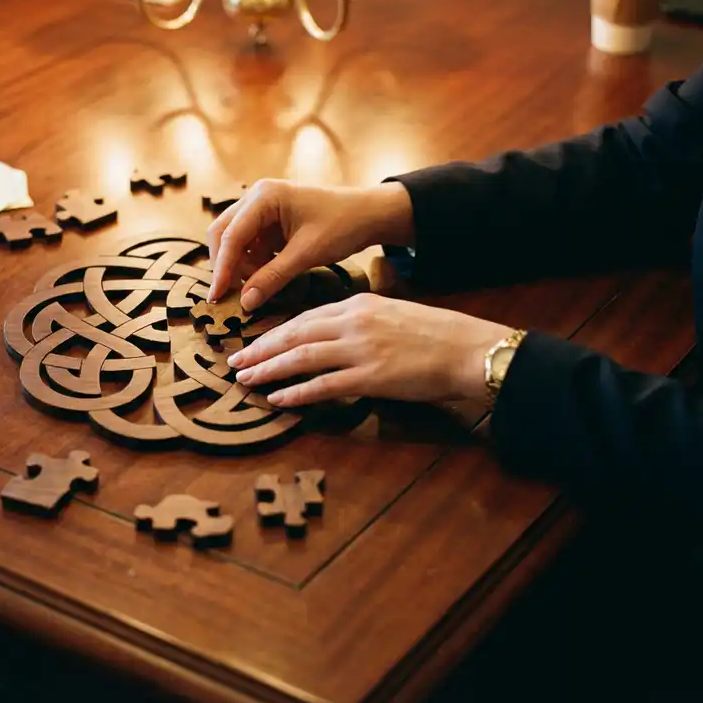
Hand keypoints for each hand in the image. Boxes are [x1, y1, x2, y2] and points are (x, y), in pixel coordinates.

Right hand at [206, 178, 414, 311]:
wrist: (369, 214)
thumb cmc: (342, 225)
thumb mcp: (306, 254)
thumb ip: (272, 277)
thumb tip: (244, 302)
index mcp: (264, 196)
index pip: (230, 236)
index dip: (221, 269)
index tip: (216, 297)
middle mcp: (256, 196)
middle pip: (223, 234)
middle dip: (225, 266)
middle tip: (230, 296)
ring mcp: (261, 208)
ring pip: (234, 241)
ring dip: (239, 266)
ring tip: (255, 287)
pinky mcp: (269, 221)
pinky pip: (250, 244)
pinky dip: (252, 264)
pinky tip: (264, 278)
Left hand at [227, 293, 514, 406]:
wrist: (467, 349)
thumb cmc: (434, 334)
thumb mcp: (391, 313)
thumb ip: (359, 322)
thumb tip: (331, 336)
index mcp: (357, 303)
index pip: (304, 318)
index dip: (274, 333)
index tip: (254, 344)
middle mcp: (353, 322)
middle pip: (294, 335)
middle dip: (260, 349)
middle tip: (236, 362)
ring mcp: (360, 349)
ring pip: (301, 358)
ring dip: (269, 370)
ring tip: (247, 381)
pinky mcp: (371, 377)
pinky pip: (324, 385)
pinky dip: (297, 392)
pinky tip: (279, 398)